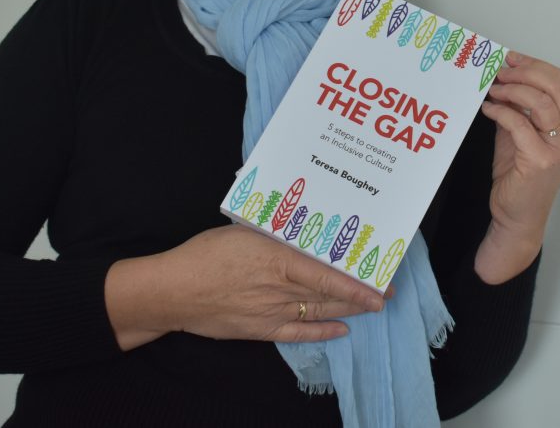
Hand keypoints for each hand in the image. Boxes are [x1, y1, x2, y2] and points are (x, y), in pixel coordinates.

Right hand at [105, 225, 385, 349]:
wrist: (173, 292)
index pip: (326, 275)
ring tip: (371, 306)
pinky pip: (299, 332)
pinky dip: (322, 331)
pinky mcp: (261, 330)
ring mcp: (271, 312)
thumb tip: (302, 227)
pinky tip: (341, 328)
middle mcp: (279, 289)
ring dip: (348, 310)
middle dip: (361, 294)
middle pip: (329, 294)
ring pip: (319, 312)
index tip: (380, 283)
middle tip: (387, 291)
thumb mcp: (244, 232)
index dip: (356, 282)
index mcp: (276, 259)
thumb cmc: (205, 254)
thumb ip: (275, 233)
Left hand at [476, 51, 559, 283]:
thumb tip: (502, 81)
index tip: (511, 58)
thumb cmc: (520, 178)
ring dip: (512, 89)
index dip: (535, 64)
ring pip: (540, 101)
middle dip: (525, 71)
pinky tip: (488, 110)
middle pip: (555, 84)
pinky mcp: (540, 160)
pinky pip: (519, 124)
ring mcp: (558, 147)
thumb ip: (517, 109)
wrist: (518, 216)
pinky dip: (501, 111)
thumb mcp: (519, 135)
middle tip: (501, 71)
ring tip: (493, 89)